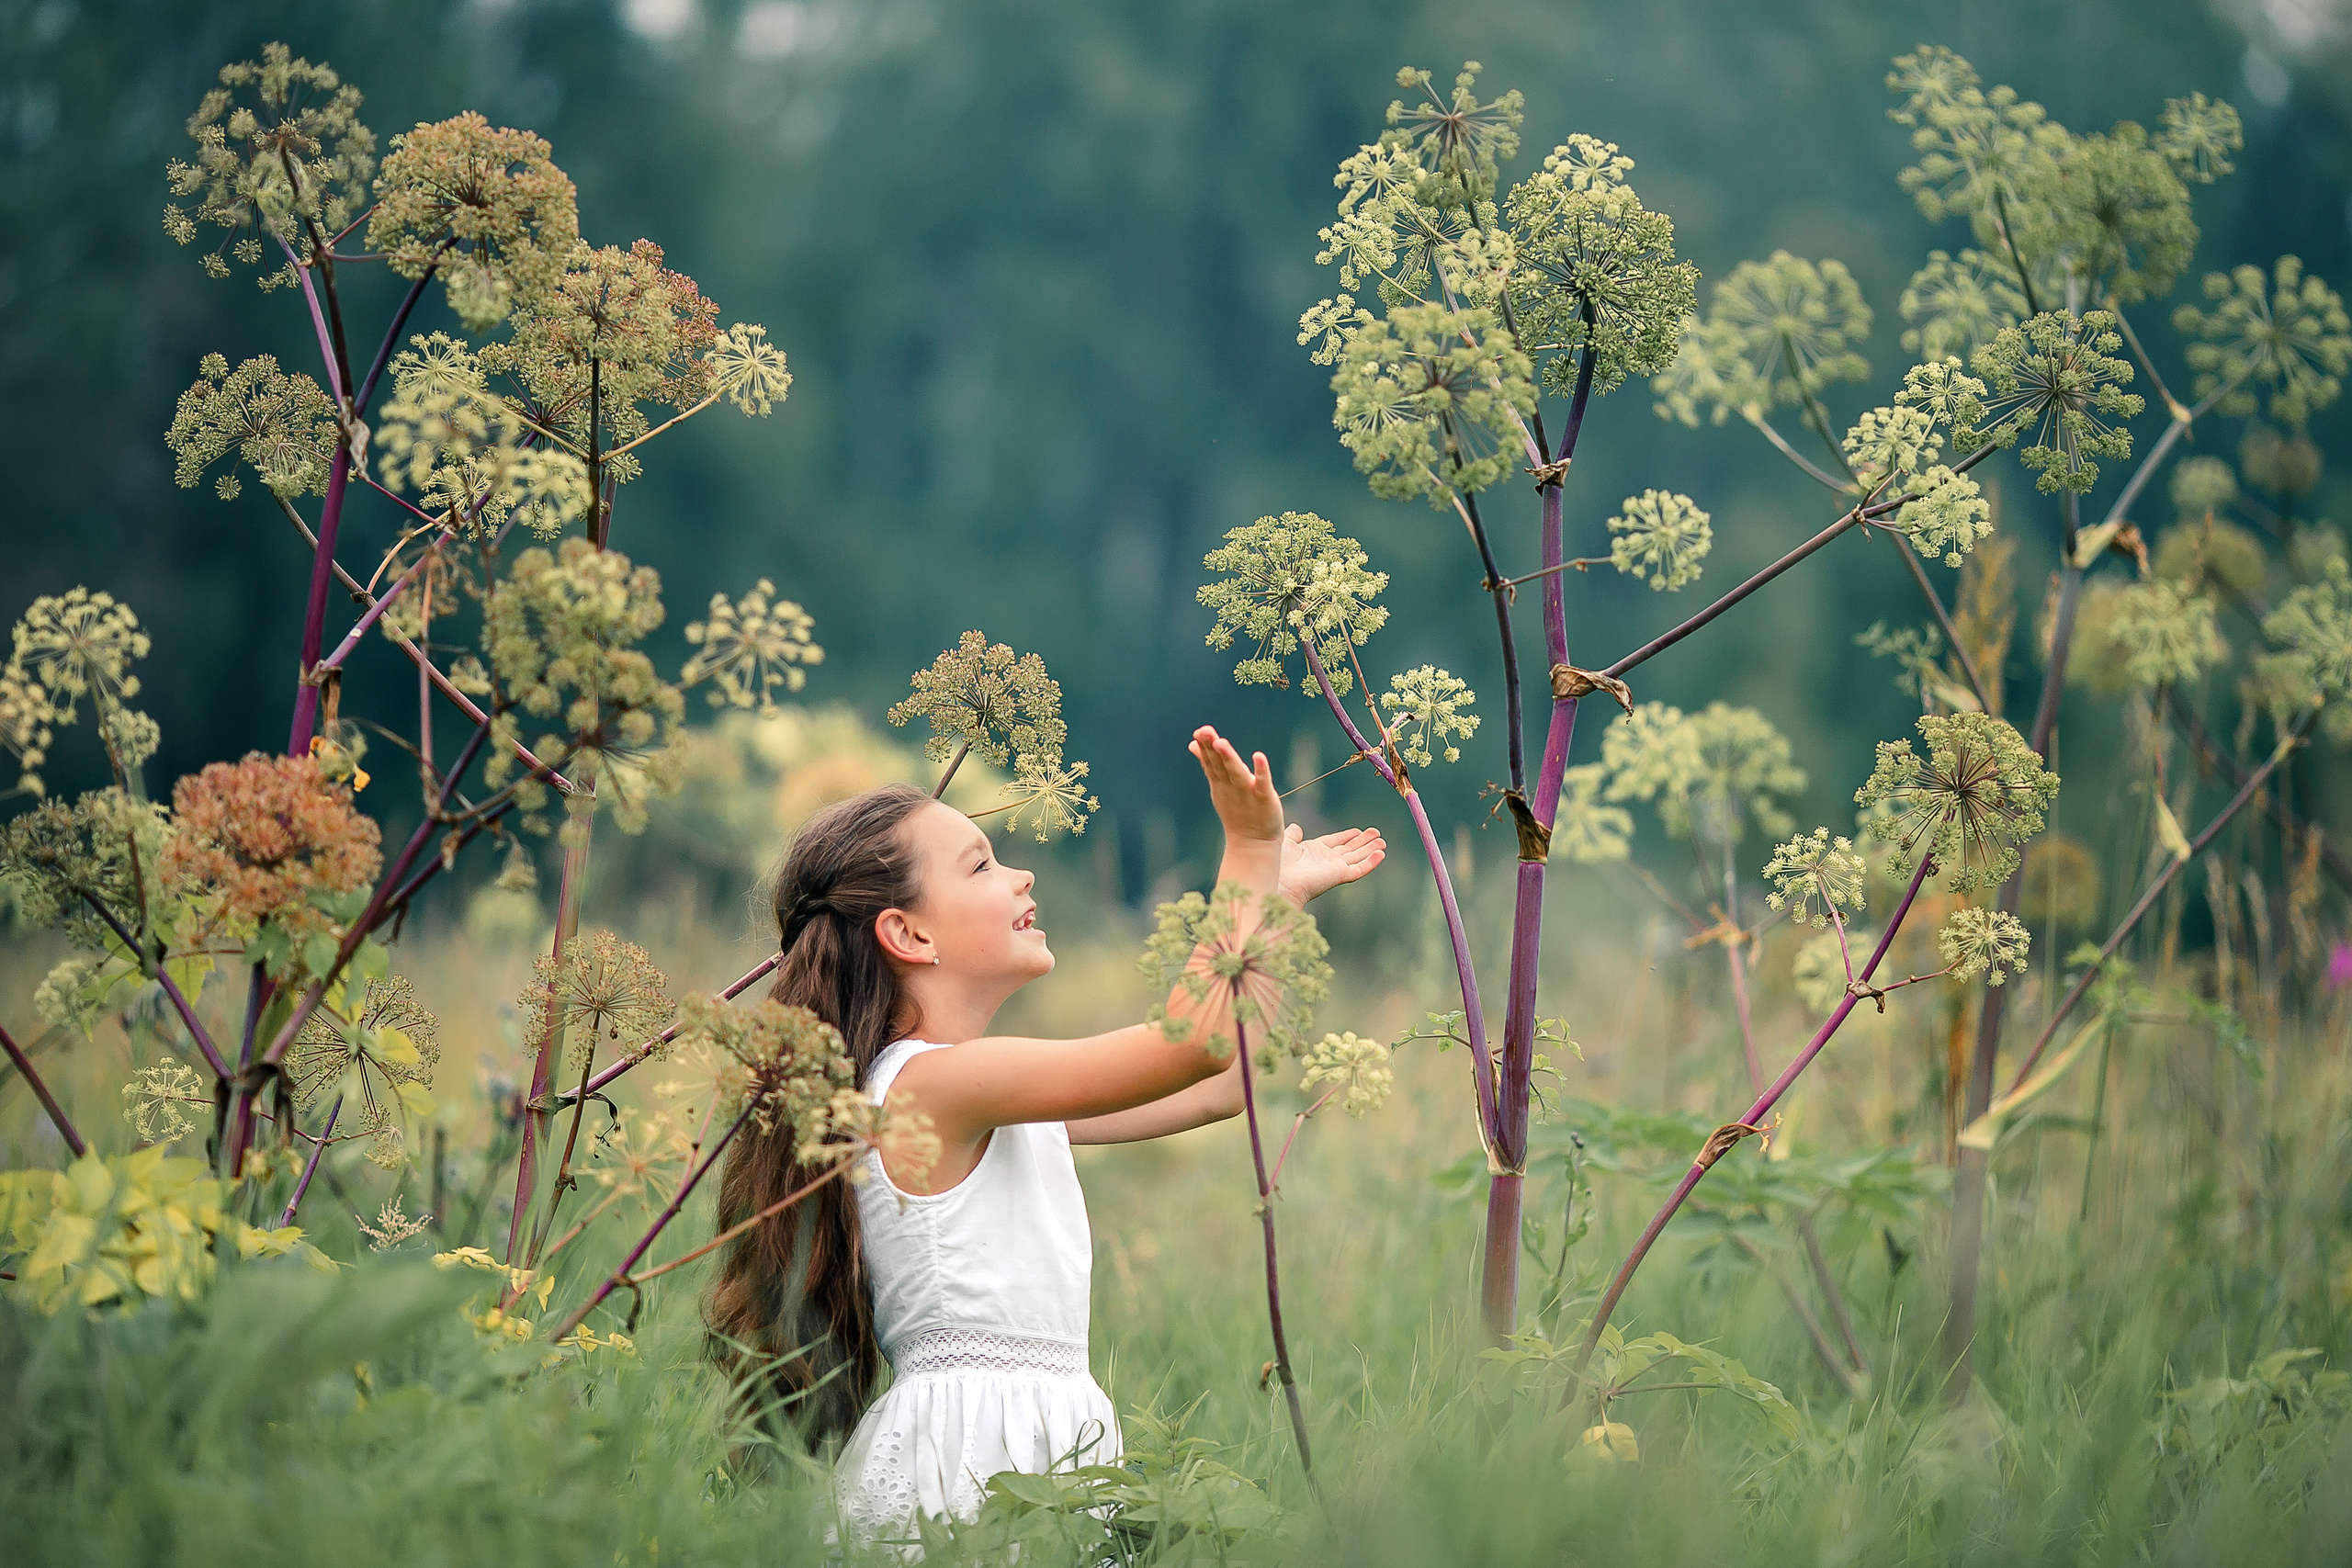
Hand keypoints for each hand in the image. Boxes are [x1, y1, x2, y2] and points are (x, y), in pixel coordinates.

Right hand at [1188, 725, 1282, 847]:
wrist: (1252, 844)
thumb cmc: (1237, 812)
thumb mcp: (1219, 786)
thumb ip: (1209, 764)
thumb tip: (1193, 744)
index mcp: (1221, 783)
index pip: (1211, 762)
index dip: (1205, 747)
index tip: (1199, 731)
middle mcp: (1231, 787)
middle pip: (1219, 765)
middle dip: (1211, 748)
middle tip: (1204, 731)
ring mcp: (1247, 793)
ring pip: (1236, 773)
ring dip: (1228, 757)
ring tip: (1221, 742)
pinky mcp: (1265, 799)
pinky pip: (1263, 784)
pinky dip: (1261, 771)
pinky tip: (1259, 756)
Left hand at [1278, 824, 1385, 906]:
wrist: (1281, 881)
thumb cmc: (1279, 863)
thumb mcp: (1287, 842)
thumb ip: (1293, 834)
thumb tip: (1296, 827)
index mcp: (1314, 852)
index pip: (1336, 842)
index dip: (1348, 836)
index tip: (1358, 831)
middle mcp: (1326, 861)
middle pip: (1350, 849)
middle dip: (1363, 841)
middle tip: (1376, 833)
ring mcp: (1334, 869)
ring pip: (1357, 858)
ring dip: (1370, 850)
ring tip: (1382, 842)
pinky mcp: (1340, 876)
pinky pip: (1359, 869)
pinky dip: (1370, 862)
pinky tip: (1380, 855)